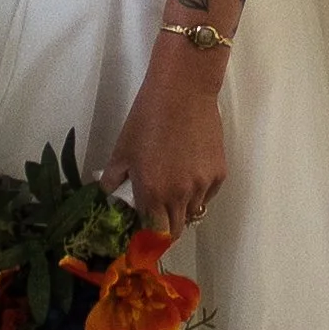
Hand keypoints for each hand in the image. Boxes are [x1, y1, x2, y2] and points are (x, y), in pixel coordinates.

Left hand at [100, 38, 227, 242]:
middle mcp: (180, 196)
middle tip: (157, 215)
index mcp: (153, 193)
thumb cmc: (147, 118)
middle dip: (165, 228)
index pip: (154, 234)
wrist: (183, 92)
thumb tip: (109, 195)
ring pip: (194, 213)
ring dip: (182, 209)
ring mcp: (203, 186)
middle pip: (176, 230)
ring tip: (173, 190)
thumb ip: (113, 178)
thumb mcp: (123, 149)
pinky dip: (198, 194)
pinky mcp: (219, 174)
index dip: (147, 237)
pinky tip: (189, 176)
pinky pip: (208, 195)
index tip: (142, 230)